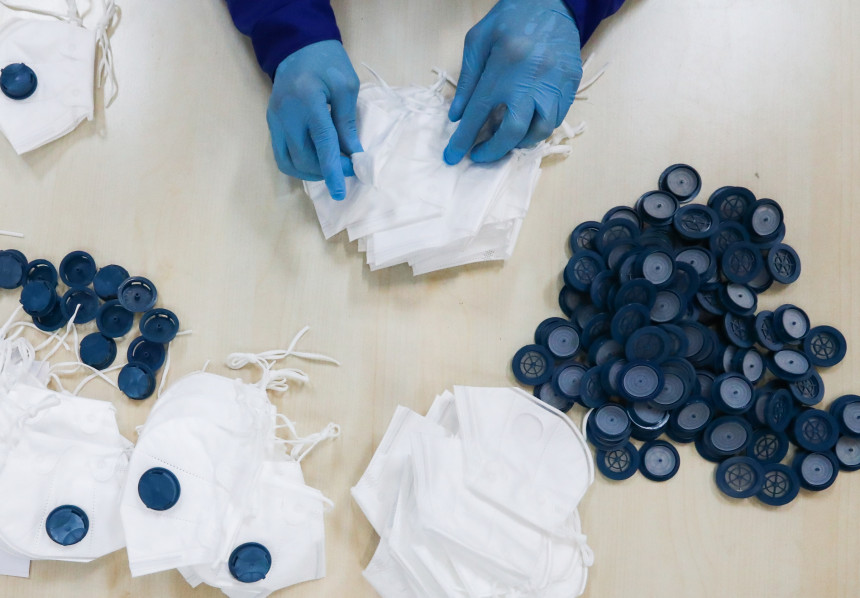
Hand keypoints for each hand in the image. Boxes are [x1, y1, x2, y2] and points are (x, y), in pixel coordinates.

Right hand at [267, 40, 361, 199]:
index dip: (332, 169)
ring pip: (289, 162)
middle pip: (304, 157)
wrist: (297, 47)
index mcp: (308, 100)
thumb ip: (347, 121)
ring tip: (331, 167)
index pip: (322, 143)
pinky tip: (315, 163)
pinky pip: (281, 155)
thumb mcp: (346, 86)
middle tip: (348, 167)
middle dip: (327, 170)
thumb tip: (352, 154)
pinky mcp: (271, 123)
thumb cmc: (327, 62)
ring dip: (311, 172)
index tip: (340, 192)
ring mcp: (275, 120)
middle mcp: (286, 114)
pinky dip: (298, 165)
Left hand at [444, 0, 581, 164]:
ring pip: (541, 130)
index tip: (453, 157)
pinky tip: (527, 124)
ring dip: (521, 142)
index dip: (463, 140)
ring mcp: (555, 83)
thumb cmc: (511, 18)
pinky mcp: (571, 83)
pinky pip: (557, 117)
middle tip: (481, 155)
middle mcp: (531, 79)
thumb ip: (467, 80)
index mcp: (504, 67)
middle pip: (514, 132)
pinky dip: (540, 127)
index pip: (478, 114)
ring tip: (506, 140)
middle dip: (494, 150)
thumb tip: (457, 115)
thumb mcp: (478, 40)